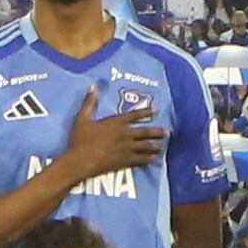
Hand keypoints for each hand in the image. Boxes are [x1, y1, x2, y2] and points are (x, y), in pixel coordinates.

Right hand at [53, 97, 168, 186]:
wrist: (80, 160)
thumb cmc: (80, 139)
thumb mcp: (82, 118)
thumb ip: (89, 102)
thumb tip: (93, 86)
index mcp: (116, 122)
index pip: (134, 115)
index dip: (146, 112)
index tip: (155, 110)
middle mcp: (125, 134)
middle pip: (145, 132)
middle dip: (157, 132)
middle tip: (167, 132)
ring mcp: (126, 149)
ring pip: (145, 147)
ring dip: (155, 146)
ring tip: (162, 147)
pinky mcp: (124, 161)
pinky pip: (140, 160)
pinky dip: (148, 160)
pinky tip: (154, 160)